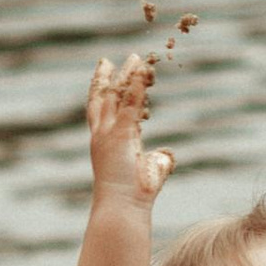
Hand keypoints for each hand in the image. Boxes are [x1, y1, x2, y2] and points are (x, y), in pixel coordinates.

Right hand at [87, 53, 174, 204]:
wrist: (122, 207)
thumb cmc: (134, 195)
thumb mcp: (148, 170)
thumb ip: (156, 158)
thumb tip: (166, 154)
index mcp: (105, 142)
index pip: (99, 111)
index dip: (100, 92)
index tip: (103, 76)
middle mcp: (102, 135)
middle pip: (101, 99)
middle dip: (105, 79)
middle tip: (107, 61)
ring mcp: (108, 134)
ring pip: (116, 96)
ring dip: (126, 76)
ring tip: (135, 59)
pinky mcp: (121, 134)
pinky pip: (131, 104)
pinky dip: (138, 86)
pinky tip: (146, 72)